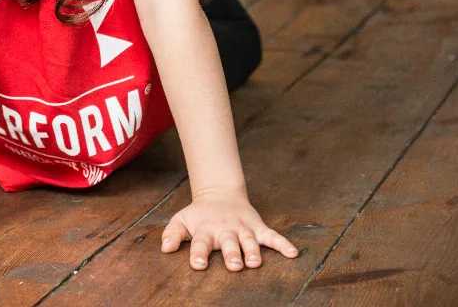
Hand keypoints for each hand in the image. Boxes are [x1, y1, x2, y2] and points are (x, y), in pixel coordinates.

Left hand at [160, 189, 298, 271]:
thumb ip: (172, 233)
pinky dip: (282, 243)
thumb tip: (164, 248)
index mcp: (205, 229)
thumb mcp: (182, 220)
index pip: (200, 242)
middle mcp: (225, 229)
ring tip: (255, 262)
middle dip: (232, 254)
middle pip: (228, 242)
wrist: (219, 193)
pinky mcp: (257, 226)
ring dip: (252, 250)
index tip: (198, 264)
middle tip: (234, 265)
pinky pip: (271, 235)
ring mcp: (242, 227)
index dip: (199, 253)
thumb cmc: (199, 215)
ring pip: (249, 240)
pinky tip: (293, 253)